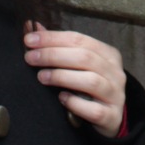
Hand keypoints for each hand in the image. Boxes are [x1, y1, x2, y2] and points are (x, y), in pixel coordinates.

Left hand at [23, 22, 125, 137]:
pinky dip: (75, 102)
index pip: (79, 39)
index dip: (53, 38)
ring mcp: (115, 95)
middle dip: (53, 55)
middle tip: (30, 58)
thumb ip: (60, 47)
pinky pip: (93, 109)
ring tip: (42, 77)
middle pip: (85, 57)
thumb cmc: (91, 87)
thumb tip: (34, 27)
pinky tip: (61, 98)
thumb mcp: (81, 64)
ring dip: (62, 76)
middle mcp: (115, 72)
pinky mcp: (111, 116)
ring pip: (91, 81)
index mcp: (108, 54)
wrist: (112, 117)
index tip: (29, 40)